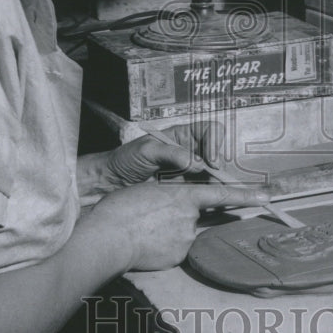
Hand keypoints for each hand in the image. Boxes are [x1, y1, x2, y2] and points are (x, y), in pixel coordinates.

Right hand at [84, 179, 268, 271]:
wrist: (110, 236)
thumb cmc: (123, 208)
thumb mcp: (150, 191)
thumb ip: (170, 198)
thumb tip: (177, 209)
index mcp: (184, 196)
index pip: (223, 194)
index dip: (247, 195)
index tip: (268, 197)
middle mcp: (190, 218)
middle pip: (200, 218)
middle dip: (189, 218)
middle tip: (164, 218)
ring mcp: (185, 241)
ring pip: (186, 235)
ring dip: (172, 233)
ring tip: (145, 231)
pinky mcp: (177, 258)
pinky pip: (177, 251)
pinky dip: (165, 248)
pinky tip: (147, 245)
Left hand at [99, 121, 223, 188]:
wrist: (112, 182)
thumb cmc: (126, 160)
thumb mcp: (147, 151)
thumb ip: (171, 154)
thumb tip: (196, 163)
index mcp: (182, 135)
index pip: (210, 130)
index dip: (215, 142)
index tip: (210, 161)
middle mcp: (190, 151)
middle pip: (217, 153)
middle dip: (220, 166)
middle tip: (214, 180)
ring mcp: (190, 171)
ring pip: (214, 174)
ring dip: (217, 183)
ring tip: (214, 193)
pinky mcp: (186, 189)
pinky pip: (204, 190)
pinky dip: (209, 195)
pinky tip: (207, 201)